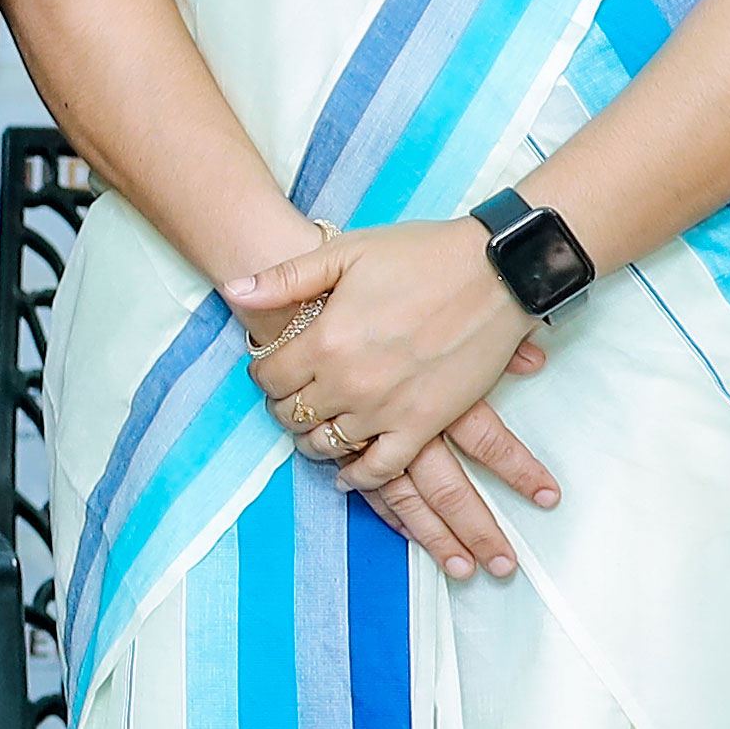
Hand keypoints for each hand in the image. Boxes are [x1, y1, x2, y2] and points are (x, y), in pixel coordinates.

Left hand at [225, 221, 563, 576]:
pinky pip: (380, 468)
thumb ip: (285, 278)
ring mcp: (386, 409)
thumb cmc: (420, 255)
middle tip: (293, 396)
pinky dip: (358, 476)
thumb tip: (232, 289)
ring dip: (314, 439)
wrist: (497, 273)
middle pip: (293, 414)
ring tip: (315, 426)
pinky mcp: (424, 424)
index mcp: (325, 341)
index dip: (264, 374)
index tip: (272, 369)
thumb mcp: (345, 253)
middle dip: (285, 406)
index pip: (269, 378)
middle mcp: (349, 383)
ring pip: (327, 445)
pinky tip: (348, 471)